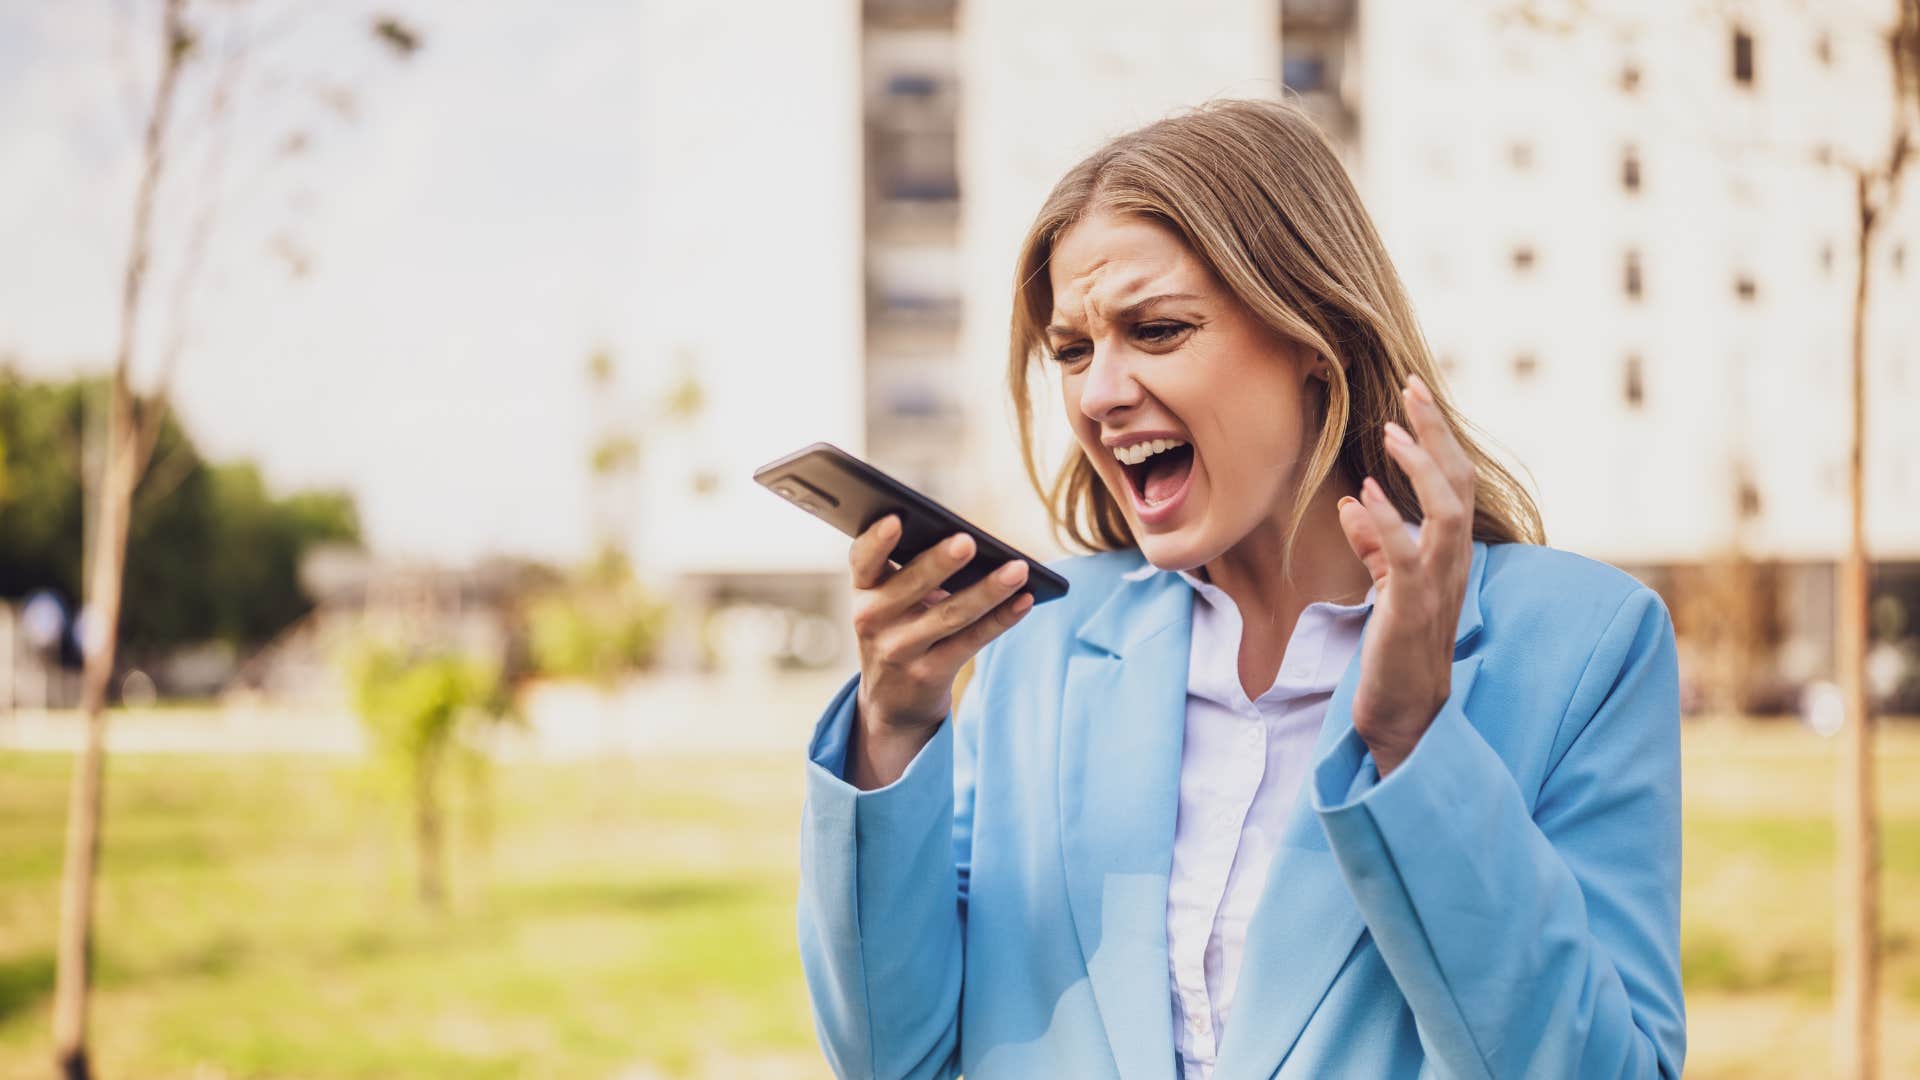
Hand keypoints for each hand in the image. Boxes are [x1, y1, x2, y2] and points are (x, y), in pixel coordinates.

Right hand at [846, 516, 1034, 788]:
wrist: (891, 701)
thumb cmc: (898, 629)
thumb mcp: (888, 603)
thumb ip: (912, 573)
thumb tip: (971, 546)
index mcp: (864, 590)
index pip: (863, 559)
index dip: (877, 540)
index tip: (895, 518)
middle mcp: (873, 620)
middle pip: (912, 585)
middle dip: (941, 562)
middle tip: (968, 541)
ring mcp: (900, 650)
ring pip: (951, 614)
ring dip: (988, 590)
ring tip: (1018, 569)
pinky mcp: (929, 674)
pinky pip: (972, 641)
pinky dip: (1001, 619)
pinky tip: (1024, 599)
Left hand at [1335, 374, 1475, 776]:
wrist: (1403, 715)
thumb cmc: (1396, 651)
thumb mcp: (1387, 588)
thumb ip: (1376, 545)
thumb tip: (1352, 501)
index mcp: (1449, 554)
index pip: (1454, 482)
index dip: (1438, 437)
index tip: (1413, 395)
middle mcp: (1453, 564)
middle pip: (1458, 484)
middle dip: (1437, 433)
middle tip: (1412, 387)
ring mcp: (1437, 587)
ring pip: (1447, 513)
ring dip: (1419, 470)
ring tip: (1391, 432)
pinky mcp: (1411, 611)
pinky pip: (1407, 558)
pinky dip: (1387, 523)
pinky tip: (1362, 496)